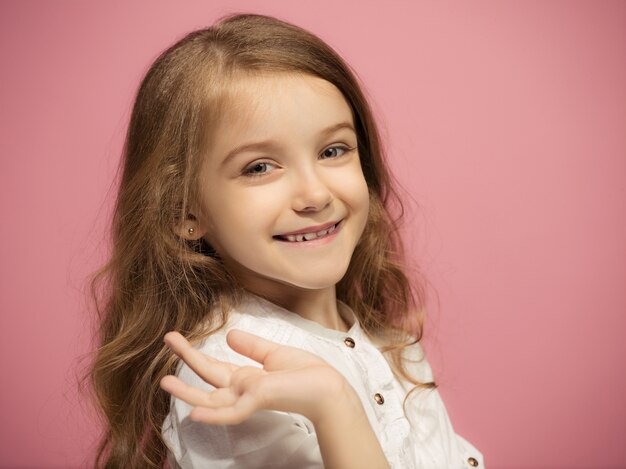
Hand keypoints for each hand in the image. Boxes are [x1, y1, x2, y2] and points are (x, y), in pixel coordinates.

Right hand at [160, 329, 349, 425]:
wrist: (326, 386)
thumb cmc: (304, 373)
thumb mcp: (273, 354)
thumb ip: (251, 347)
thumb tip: (228, 335)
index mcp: (245, 378)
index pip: (213, 366)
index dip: (193, 352)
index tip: (175, 337)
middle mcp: (241, 390)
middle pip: (207, 377)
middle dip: (186, 359)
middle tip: (166, 340)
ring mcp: (247, 398)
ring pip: (210, 400)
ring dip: (187, 393)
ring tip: (164, 382)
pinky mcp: (256, 402)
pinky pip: (230, 412)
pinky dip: (211, 415)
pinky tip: (193, 414)